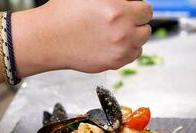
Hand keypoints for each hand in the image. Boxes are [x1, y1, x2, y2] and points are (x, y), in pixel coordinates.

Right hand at [13, 0, 152, 73]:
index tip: (129, 9)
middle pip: (146, 28)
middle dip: (136, 23)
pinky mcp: (114, 63)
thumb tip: (130, 1)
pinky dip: (126, 50)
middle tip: (122, 21)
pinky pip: (132, 56)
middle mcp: (123, 32)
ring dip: (133, 37)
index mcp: (119, 10)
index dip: (137, 8)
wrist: (48, 38)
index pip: (146, 9)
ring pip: (140, 43)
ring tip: (116, 33)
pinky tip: (112, 44)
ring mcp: (120, 50)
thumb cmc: (64, 13)